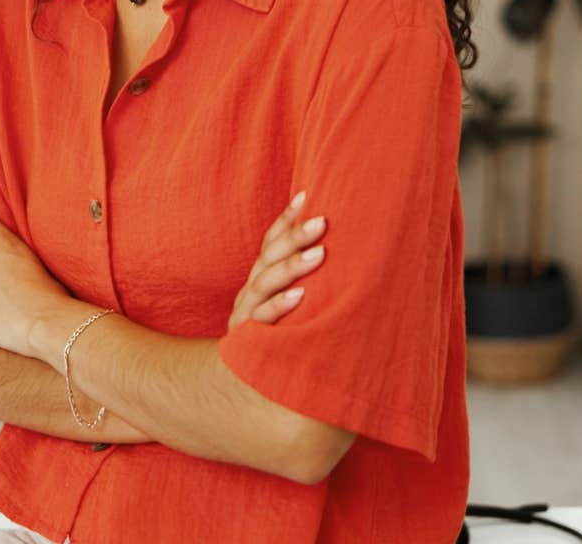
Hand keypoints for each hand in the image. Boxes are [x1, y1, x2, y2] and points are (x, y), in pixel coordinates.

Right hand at [226, 190, 325, 333]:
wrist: (251, 385)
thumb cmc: (283, 336)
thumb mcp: (292, 302)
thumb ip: (304, 278)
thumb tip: (335, 243)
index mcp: (260, 277)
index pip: (270, 241)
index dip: (286, 219)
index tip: (307, 195)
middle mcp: (250, 291)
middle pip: (267, 256)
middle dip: (294, 237)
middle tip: (322, 222)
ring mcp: (246, 314)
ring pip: (263, 283)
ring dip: (291, 267)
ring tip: (318, 254)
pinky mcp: (247, 339)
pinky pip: (262, 320)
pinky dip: (280, 306)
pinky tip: (300, 296)